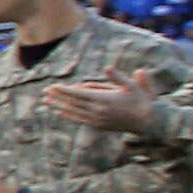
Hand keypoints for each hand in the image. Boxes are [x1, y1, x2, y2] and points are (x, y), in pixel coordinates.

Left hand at [43, 75, 157, 132]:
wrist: (149, 121)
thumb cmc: (141, 99)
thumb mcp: (132, 85)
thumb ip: (118, 77)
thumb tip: (107, 67)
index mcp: (105, 99)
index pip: (79, 94)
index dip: (65, 90)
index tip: (53, 86)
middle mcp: (98, 110)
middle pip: (73, 103)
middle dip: (58, 97)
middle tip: (44, 92)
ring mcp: (98, 119)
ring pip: (74, 111)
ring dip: (59, 105)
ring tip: (46, 101)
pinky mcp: (99, 124)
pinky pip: (79, 119)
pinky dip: (68, 114)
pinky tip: (59, 111)